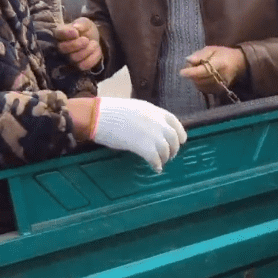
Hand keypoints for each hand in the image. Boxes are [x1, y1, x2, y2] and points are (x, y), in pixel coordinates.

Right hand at [53, 17, 102, 71]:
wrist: (93, 40)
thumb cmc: (85, 30)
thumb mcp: (85, 23)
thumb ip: (81, 23)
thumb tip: (76, 27)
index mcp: (61, 33)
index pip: (59, 34)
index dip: (67, 33)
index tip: (76, 32)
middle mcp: (61, 46)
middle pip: (63, 49)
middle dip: (77, 44)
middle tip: (86, 40)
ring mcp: (69, 58)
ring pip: (74, 58)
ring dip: (87, 50)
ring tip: (93, 43)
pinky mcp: (78, 65)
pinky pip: (84, 66)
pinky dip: (93, 58)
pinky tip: (95, 51)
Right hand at [70, 97, 186, 172]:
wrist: (97, 116)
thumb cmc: (111, 112)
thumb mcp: (135, 109)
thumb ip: (149, 118)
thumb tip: (154, 129)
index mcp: (155, 111)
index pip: (175, 123)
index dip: (180, 133)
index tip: (180, 141)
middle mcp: (157, 122)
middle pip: (174, 138)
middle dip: (174, 148)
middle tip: (170, 155)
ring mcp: (152, 134)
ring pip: (167, 150)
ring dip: (165, 158)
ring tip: (161, 162)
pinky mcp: (143, 146)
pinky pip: (156, 158)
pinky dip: (157, 164)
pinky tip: (156, 168)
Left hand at [180, 46, 247, 94]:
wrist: (239, 63)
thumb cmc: (223, 54)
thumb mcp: (211, 49)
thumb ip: (199, 55)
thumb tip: (188, 60)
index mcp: (220, 63)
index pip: (204, 70)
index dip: (192, 72)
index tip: (182, 72)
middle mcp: (222, 76)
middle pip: (201, 80)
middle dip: (192, 75)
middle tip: (190, 68)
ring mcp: (222, 85)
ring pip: (201, 86)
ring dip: (195, 80)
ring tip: (197, 72)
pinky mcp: (221, 90)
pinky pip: (205, 90)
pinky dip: (200, 84)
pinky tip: (201, 78)